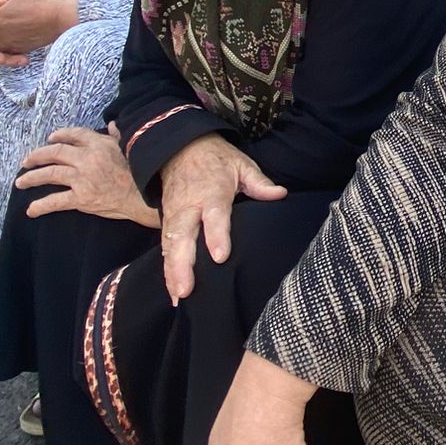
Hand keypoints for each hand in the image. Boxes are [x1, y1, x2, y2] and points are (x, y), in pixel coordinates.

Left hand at [16, 125, 153, 220]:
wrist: (144, 197)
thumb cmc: (140, 172)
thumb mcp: (129, 147)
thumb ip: (117, 135)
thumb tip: (112, 124)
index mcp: (98, 144)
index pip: (74, 135)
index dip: (59, 135)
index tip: (50, 138)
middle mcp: (87, 158)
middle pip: (55, 153)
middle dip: (37, 156)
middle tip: (26, 162)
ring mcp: (82, 178)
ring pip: (50, 175)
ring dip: (32, 178)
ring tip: (20, 182)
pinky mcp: (81, 198)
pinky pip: (56, 201)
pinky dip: (41, 205)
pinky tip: (31, 210)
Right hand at [156, 134, 286, 302]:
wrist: (179, 147)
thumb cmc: (216, 159)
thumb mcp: (241, 164)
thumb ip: (259, 183)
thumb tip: (280, 194)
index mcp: (212, 191)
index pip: (214, 215)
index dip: (216, 236)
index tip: (220, 256)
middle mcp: (190, 206)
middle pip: (183, 236)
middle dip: (183, 264)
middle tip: (186, 289)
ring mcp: (175, 214)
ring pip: (170, 245)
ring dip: (172, 271)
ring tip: (178, 296)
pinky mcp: (166, 221)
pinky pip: (165, 247)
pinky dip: (167, 269)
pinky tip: (173, 291)